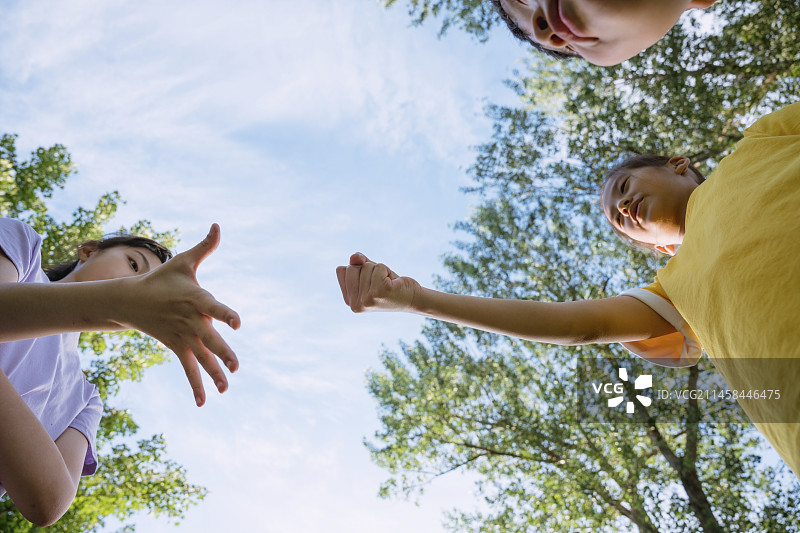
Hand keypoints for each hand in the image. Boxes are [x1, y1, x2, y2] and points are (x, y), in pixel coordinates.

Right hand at [116, 224, 239, 405]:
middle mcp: (192, 320)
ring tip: (226, 389)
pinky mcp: (176, 347)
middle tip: (236, 367)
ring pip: (201, 358)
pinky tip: (203, 402)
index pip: (215, 307)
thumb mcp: (184, 262)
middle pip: (210, 339)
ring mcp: (183, 336)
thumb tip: (217, 225)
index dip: (226, 314)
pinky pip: (188, 368)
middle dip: (223, 353)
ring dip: (212, 374)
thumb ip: (205, 247)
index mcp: (197, 299)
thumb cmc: (164, 279)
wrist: (132, 300)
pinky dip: (195, 384)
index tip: (239, 323)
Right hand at [336, 253, 419, 312]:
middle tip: (381, 282)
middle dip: (368, 269)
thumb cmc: (390, 285)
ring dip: (380, 270)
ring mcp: (366, 299)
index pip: (341, 270)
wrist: (412, 299)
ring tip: (388, 283)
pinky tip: (393, 283)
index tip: (370, 282)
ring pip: (366, 266)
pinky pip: (379, 267)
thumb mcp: (370, 273)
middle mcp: (355, 304)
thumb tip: (354, 257)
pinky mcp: (379, 292)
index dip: (358, 269)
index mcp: (349, 301)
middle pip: (351, 267)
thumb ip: (359, 263)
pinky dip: (387, 270)